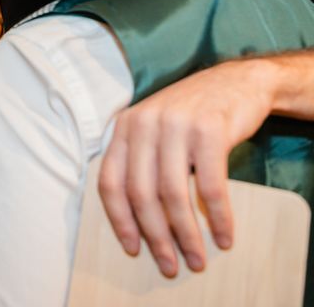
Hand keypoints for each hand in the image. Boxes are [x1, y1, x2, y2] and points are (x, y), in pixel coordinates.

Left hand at [98, 59, 274, 277]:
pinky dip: (217, 218)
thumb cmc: (192, 114)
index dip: (119, 220)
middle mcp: (144, 124)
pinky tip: (222, 236)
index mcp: (125, 126)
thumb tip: (134, 220)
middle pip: (140, 193)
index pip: (110, 181)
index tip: (132, 248)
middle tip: (169, 264)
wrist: (236, 81)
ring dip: (185, 234)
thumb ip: (138, 159)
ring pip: (173, 195)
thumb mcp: (153, 127)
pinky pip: (210, 187)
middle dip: (154, 236)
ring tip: (196, 258)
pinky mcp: (209, 131)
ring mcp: (176, 125)